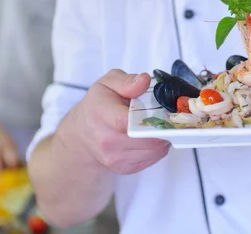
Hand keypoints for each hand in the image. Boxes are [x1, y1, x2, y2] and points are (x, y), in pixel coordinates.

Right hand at [56, 69, 170, 174]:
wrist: (83, 132)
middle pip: (148, 140)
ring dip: (163, 137)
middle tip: (167, 115)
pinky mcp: (125, 169)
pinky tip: (151, 135)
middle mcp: (107, 142)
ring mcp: (116, 159)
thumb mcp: (108, 83)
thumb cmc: (97, 105)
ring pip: (155, 150)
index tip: (164, 111)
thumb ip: (127, 81)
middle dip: (163, 127)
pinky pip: (153, 158)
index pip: (128, 122)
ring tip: (157, 124)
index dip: (151, 118)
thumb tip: (144, 81)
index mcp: (102, 116)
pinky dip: (158, 147)